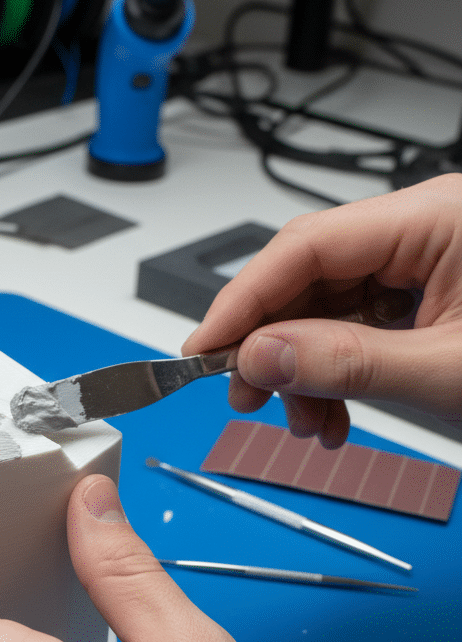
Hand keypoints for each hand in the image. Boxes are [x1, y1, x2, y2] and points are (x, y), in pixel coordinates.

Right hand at [183, 173, 461, 447]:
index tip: (203, 351)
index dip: (242, 300)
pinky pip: (354, 328)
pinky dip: (333, 375)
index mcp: (440, 218)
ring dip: (302, 372)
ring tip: (308, 423)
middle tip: (246, 398)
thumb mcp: (448, 374)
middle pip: (308, 276)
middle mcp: (426, 230)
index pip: (305, 245)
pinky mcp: (426, 296)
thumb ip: (344, 362)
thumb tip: (256, 355)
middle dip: (271, 345)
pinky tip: (335, 415)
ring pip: (325, 309)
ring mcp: (425, 263)